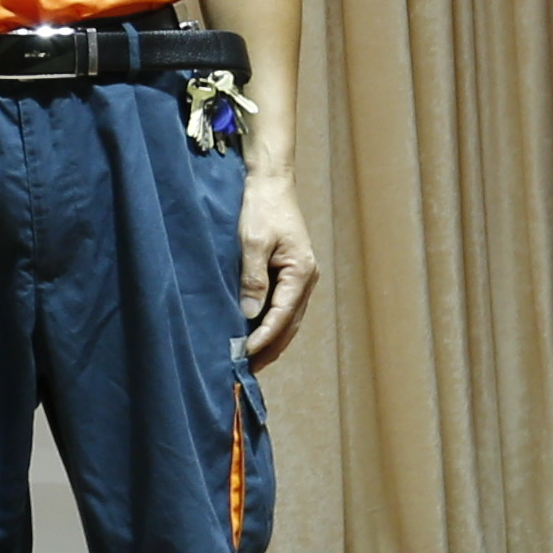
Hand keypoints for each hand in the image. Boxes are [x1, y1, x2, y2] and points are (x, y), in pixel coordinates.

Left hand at [233, 167, 323, 368]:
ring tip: (251, 360)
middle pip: (290, 323)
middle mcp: (306, 279)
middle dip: (270, 347)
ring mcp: (301, 277)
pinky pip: (283, 307)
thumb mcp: (253, 240)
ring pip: (288, 318)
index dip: (264, 337)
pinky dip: (271, 324)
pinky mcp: (291, 273)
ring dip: (271, 339)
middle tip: (247, 370)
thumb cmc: (261, 207)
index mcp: (301, 272)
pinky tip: (256, 334)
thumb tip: (249, 313)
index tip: (245, 354)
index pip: (282, 315)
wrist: (270, 182)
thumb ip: (252, 277)